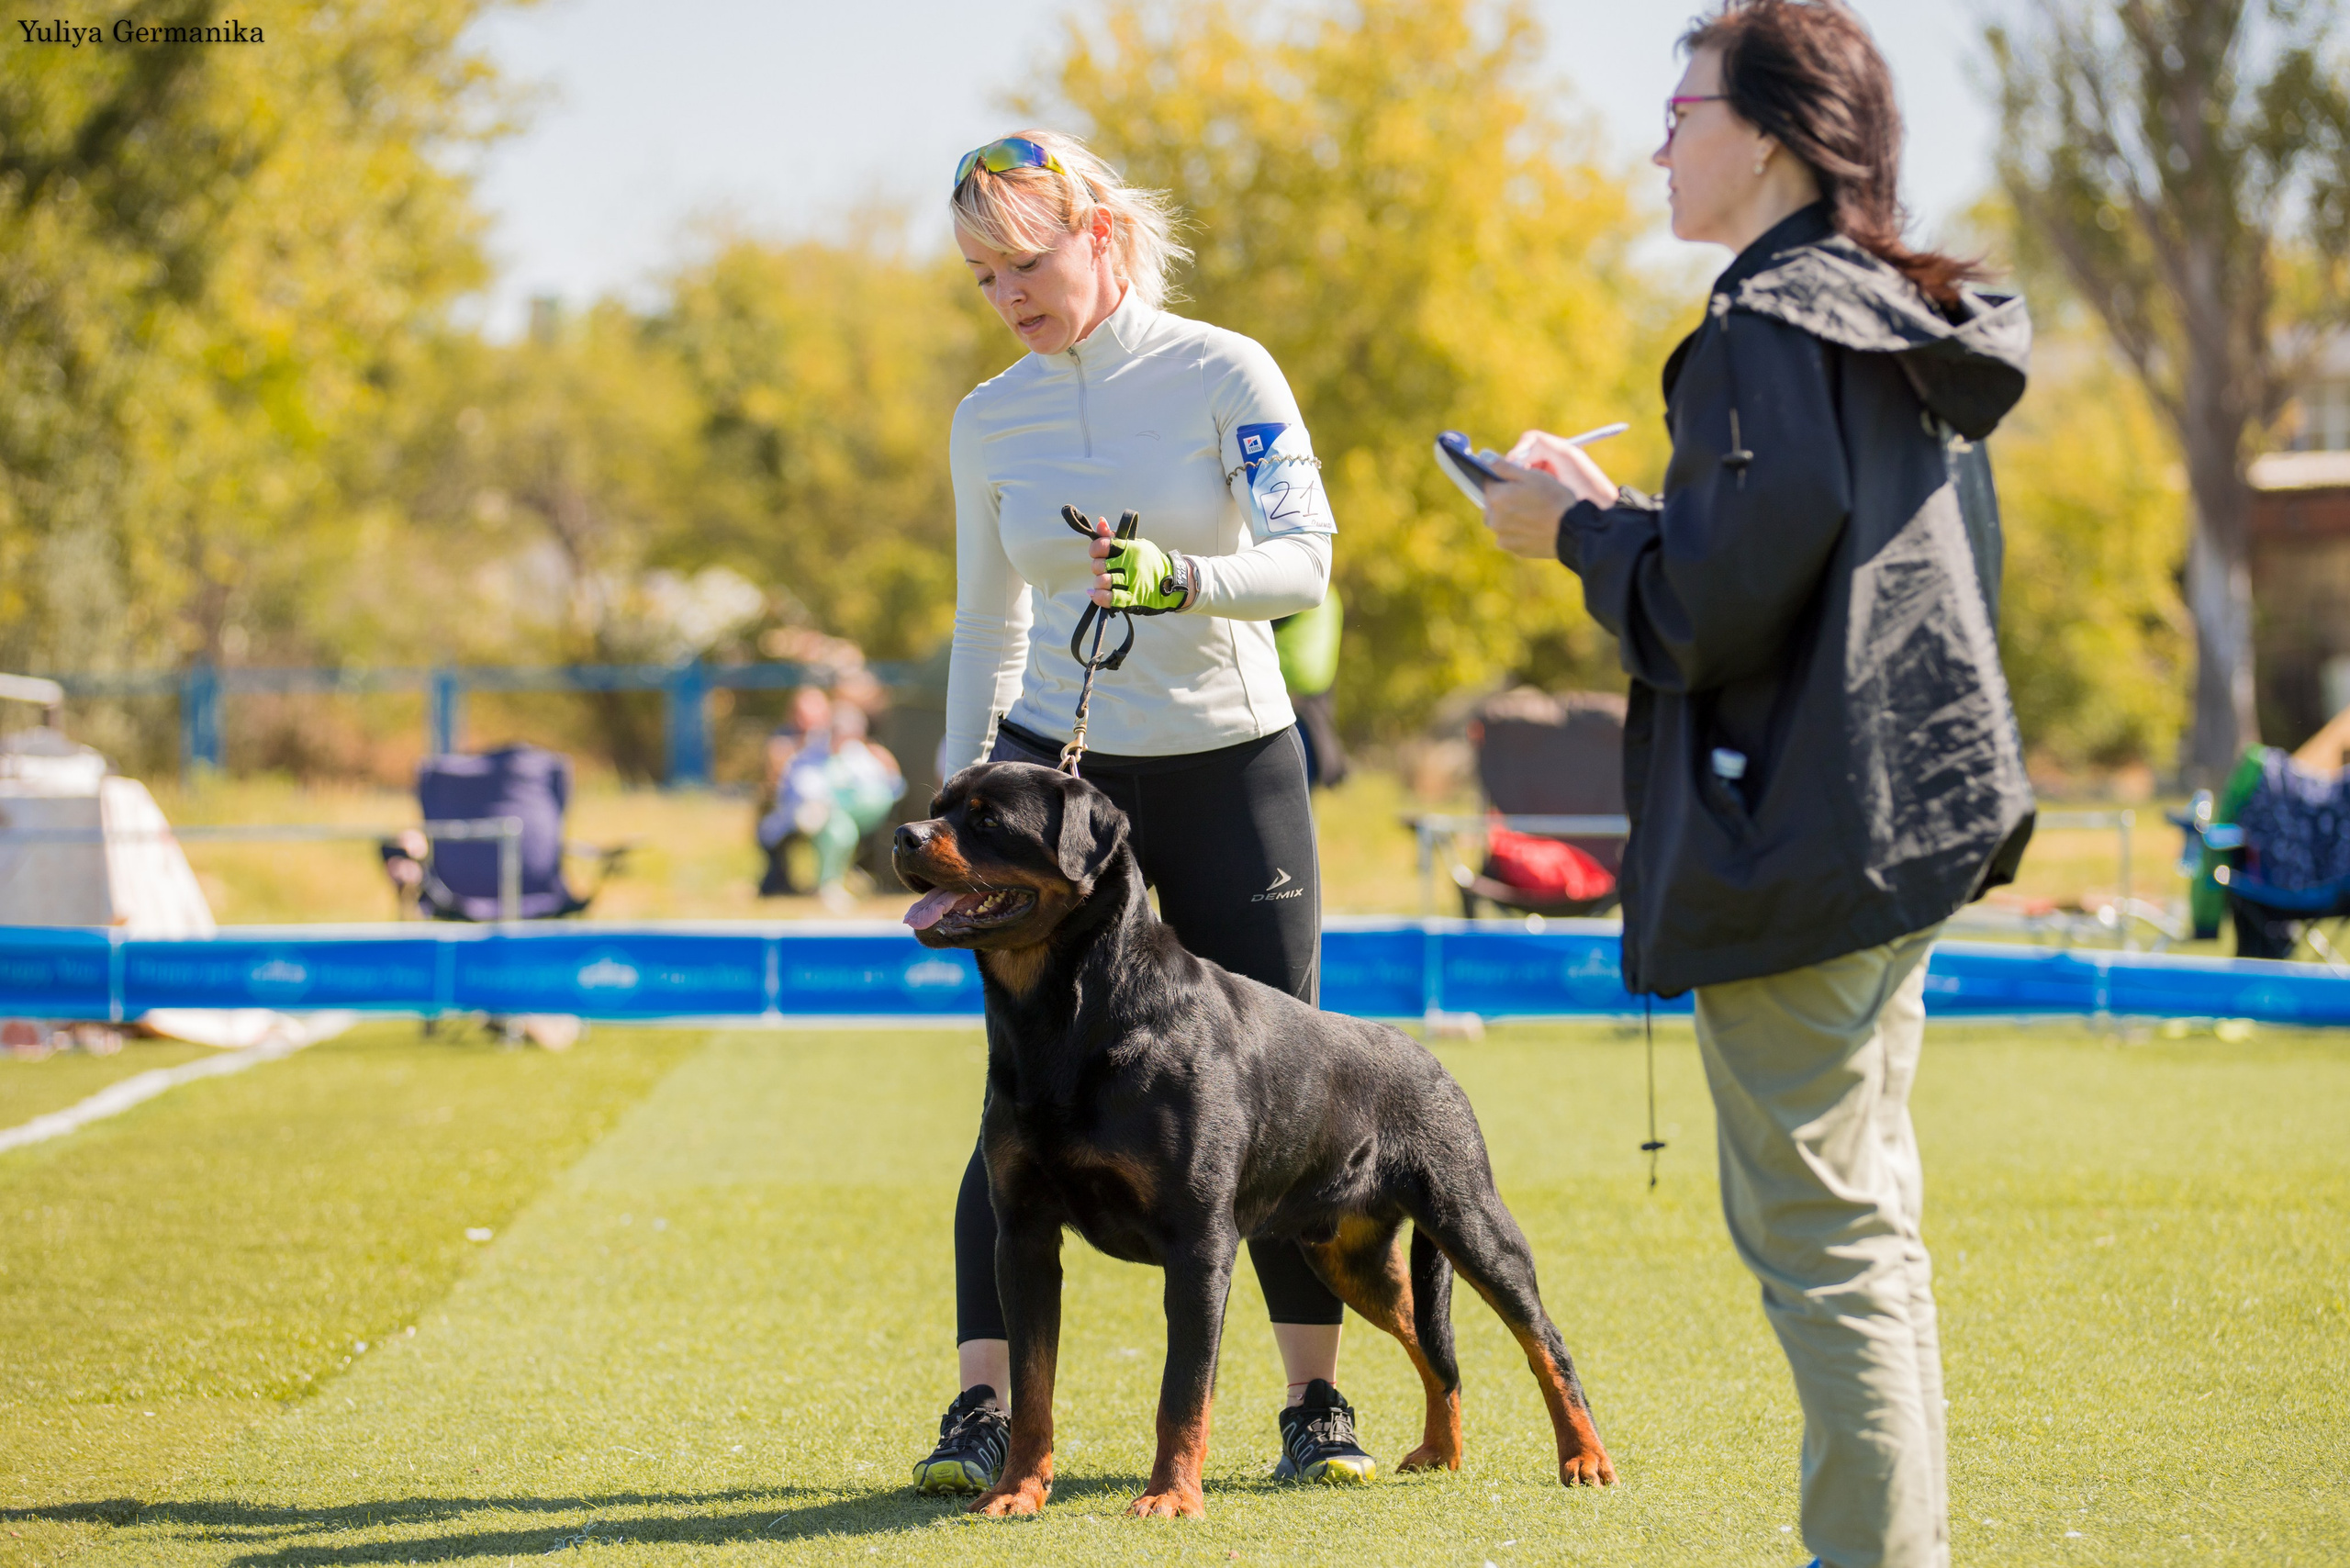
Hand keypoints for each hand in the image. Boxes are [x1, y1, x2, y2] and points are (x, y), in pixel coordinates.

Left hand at [1087, 517, 1185, 609]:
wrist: (1173, 582)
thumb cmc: (1151, 561)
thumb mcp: (1137, 545)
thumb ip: (1116, 536)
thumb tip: (1100, 522)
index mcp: (1130, 548)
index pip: (1102, 545)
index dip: (1095, 549)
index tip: (1099, 552)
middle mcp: (1129, 564)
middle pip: (1098, 565)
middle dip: (1098, 567)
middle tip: (1106, 569)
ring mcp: (1130, 582)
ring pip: (1101, 582)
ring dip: (1100, 583)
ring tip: (1106, 581)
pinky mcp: (1130, 599)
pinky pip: (1107, 598)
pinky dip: (1099, 596)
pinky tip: (1097, 593)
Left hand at [1481, 433, 1616, 559]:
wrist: (1572, 529)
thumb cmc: (1554, 498)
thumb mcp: (1531, 476)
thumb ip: (1505, 467)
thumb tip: (1485, 458)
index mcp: (1496, 497)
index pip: (1488, 483)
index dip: (1503, 480)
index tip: (1516, 483)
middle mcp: (1493, 519)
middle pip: (1492, 504)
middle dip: (1505, 499)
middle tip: (1528, 499)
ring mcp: (1502, 536)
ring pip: (1500, 521)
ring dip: (1509, 516)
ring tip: (1532, 513)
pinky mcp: (1513, 548)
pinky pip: (1509, 536)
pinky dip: (1517, 531)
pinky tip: (1534, 527)